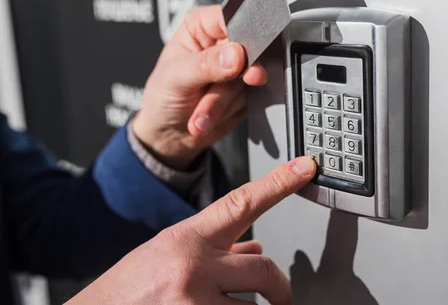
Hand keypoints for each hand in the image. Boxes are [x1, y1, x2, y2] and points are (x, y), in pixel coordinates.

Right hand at [66, 156, 316, 304]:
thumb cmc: (130, 287)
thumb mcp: (171, 254)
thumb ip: (218, 250)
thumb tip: (257, 252)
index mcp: (188, 238)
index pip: (242, 203)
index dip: (278, 183)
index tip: (306, 168)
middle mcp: (194, 267)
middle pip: (265, 270)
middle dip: (279, 288)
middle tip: (281, 296)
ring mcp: (194, 303)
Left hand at [132, 5, 266, 168]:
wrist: (170, 135)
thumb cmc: (162, 98)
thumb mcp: (176, 77)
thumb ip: (205, 64)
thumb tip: (236, 54)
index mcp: (201, 26)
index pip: (230, 18)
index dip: (238, 36)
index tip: (237, 58)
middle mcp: (222, 44)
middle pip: (246, 51)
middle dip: (229, 80)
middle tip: (218, 90)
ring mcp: (237, 68)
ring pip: (248, 79)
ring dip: (222, 103)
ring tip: (199, 115)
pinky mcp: (247, 90)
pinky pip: (252, 97)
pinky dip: (231, 111)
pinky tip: (211, 118)